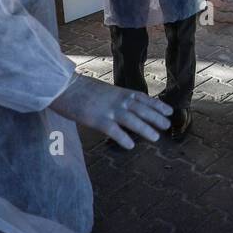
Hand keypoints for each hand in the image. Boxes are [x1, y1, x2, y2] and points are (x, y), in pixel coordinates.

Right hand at [49, 73, 171, 148]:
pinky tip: (131, 145)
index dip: (157, 105)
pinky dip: (123, 137)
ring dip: (145, 128)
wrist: (63, 87)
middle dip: (156, 117)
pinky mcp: (98, 120)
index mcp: (119, 92)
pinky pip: (114, 130)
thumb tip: (124, 106)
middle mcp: (118, 100)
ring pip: (132, 120)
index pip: (143, 99)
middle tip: (167, 125)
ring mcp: (109, 110)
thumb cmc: (80, 89)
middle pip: (142, 109)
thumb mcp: (103, 91)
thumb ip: (115, 98)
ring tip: (156, 137)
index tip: (169, 111)